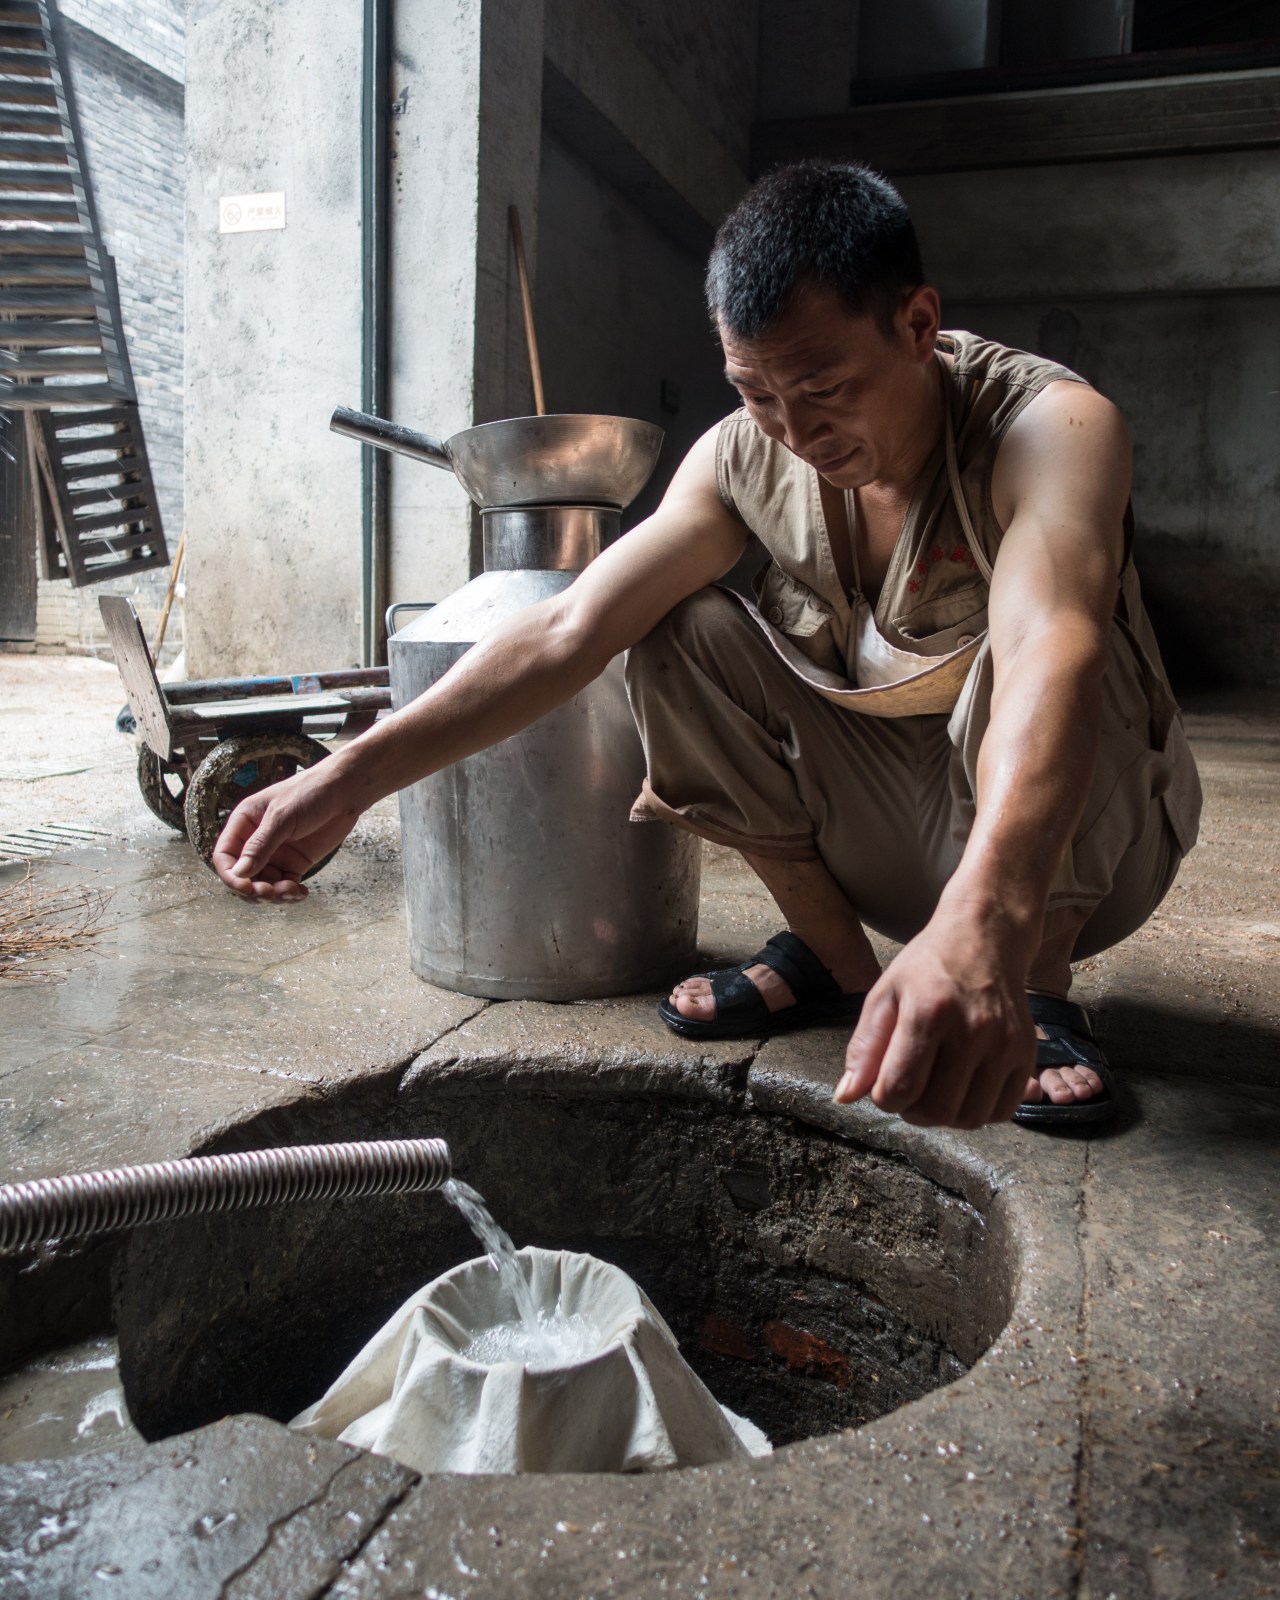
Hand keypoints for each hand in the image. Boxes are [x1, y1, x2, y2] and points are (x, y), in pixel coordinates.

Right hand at [211, 761, 362, 901]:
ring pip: (263, 885)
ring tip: (292, 891)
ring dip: (274, 895)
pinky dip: (291, 894)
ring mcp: (275, 854)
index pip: (224, 857)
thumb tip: (239, 874)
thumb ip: (260, 846)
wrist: (344, 791)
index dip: (231, 876)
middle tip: (272, 893)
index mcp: (244, 824)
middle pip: (243, 876)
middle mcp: (255, 841)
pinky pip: (285, 886)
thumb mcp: (282, 817)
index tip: (246, 887)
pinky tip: (302, 892)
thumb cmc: (310, 793)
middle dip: (254, 889)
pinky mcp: (295, 863)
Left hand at [833, 907, 1035, 1127]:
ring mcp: (1005, 1044)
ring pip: (970, 1118)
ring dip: (945, 1116)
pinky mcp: (1027, 1054)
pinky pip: (1002, 1111)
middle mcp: (973, 1029)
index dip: (883, 1098)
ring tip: (935, 1090)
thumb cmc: (928, 967)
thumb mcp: (885, 995)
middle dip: (912, 1111)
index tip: (883, 1084)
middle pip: (936, 1110)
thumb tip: (846, 1096)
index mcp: (929, 1011)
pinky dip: (978, 1112)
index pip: (899, 1088)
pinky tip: (963, 1089)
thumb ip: (864, 1048)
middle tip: (908, 1091)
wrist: (986, 938)